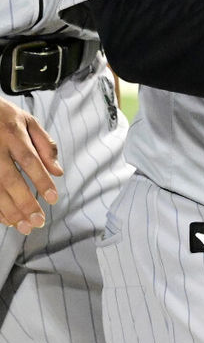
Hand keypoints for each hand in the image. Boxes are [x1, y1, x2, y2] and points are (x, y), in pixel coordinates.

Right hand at [0, 97, 62, 232]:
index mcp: (13, 133)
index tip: (53, 198)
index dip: (41, 180)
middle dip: (25, 202)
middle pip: (10, 179)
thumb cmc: (4, 117)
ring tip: (24, 226)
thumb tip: (58, 171)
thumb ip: (45, 145)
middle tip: (38, 220)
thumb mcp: (28, 121)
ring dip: (9, 211)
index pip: (29, 160)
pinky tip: (6, 220)